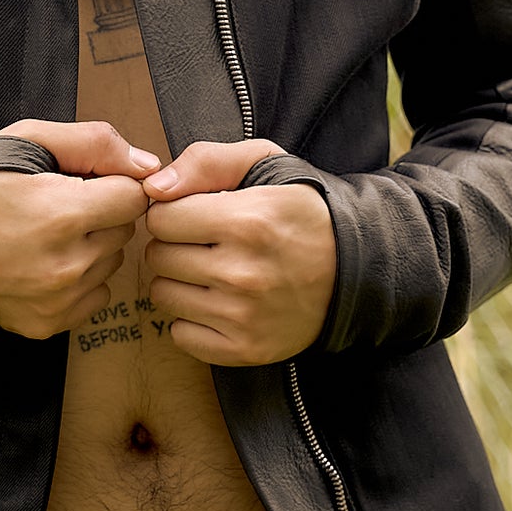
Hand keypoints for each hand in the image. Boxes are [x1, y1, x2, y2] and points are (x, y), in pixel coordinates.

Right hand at [0, 121, 157, 339]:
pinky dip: (79, 282)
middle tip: (60, 208)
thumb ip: (95, 144)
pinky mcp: (47, 324)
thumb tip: (148, 167)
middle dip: (102, 215)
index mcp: (63, 214)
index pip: (133, 198)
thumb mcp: (30, 141)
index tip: (84, 183)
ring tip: (47, 236)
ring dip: (91, 248)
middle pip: (124, 232)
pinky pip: (94, 297)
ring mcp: (57, 300)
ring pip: (110, 265)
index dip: (111, 184)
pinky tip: (44, 264)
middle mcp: (65, 265)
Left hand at [142, 140, 335, 365]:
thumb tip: (154, 188)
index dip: (173, 212)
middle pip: (158, 257)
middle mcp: (243, 272)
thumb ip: (206, 162)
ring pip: (163, 295)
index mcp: (247, 221)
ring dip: (180, 281)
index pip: (161, 218)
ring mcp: (244, 316)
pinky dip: (192, 320)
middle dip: (174, 245)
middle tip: (205, 243)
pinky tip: (219, 303)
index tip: (195, 214)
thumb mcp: (265, 164)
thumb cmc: (303, 211)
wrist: (357, 269)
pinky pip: (180, 335)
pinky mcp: (246, 349)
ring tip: (213, 270)